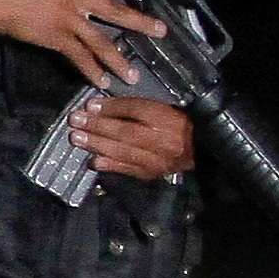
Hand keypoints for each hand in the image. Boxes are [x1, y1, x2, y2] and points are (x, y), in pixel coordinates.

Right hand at [0, 0, 168, 80]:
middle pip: (114, 9)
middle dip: (139, 22)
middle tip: (161, 32)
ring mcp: (68, 17)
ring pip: (100, 40)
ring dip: (118, 59)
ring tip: (133, 75)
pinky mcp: (56, 36)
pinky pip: (79, 56)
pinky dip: (90, 70)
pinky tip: (101, 81)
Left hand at [67, 94, 193, 180]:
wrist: (203, 149)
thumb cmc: (181, 123)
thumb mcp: (166, 107)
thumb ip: (139, 106)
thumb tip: (105, 104)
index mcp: (166, 118)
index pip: (137, 109)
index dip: (113, 107)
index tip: (90, 104)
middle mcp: (161, 139)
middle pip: (125, 131)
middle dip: (97, 126)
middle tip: (75, 120)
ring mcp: (157, 159)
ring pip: (124, 151)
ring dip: (98, 145)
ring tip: (77, 138)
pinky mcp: (153, 173)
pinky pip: (129, 169)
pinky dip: (110, 165)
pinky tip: (94, 161)